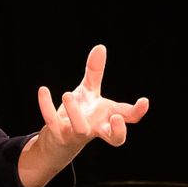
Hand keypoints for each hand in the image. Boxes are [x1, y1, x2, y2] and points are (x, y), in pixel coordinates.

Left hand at [35, 44, 149, 159]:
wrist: (58, 138)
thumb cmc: (80, 113)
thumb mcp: (89, 92)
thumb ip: (95, 72)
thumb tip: (100, 47)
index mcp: (107, 118)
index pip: (128, 118)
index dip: (137, 112)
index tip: (144, 101)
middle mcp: (96, 128)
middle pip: (115, 139)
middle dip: (118, 131)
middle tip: (116, 118)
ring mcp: (77, 134)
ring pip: (81, 129)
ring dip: (75, 113)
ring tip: (67, 94)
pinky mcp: (59, 134)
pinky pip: (53, 122)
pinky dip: (46, 107)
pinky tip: (43, 90)